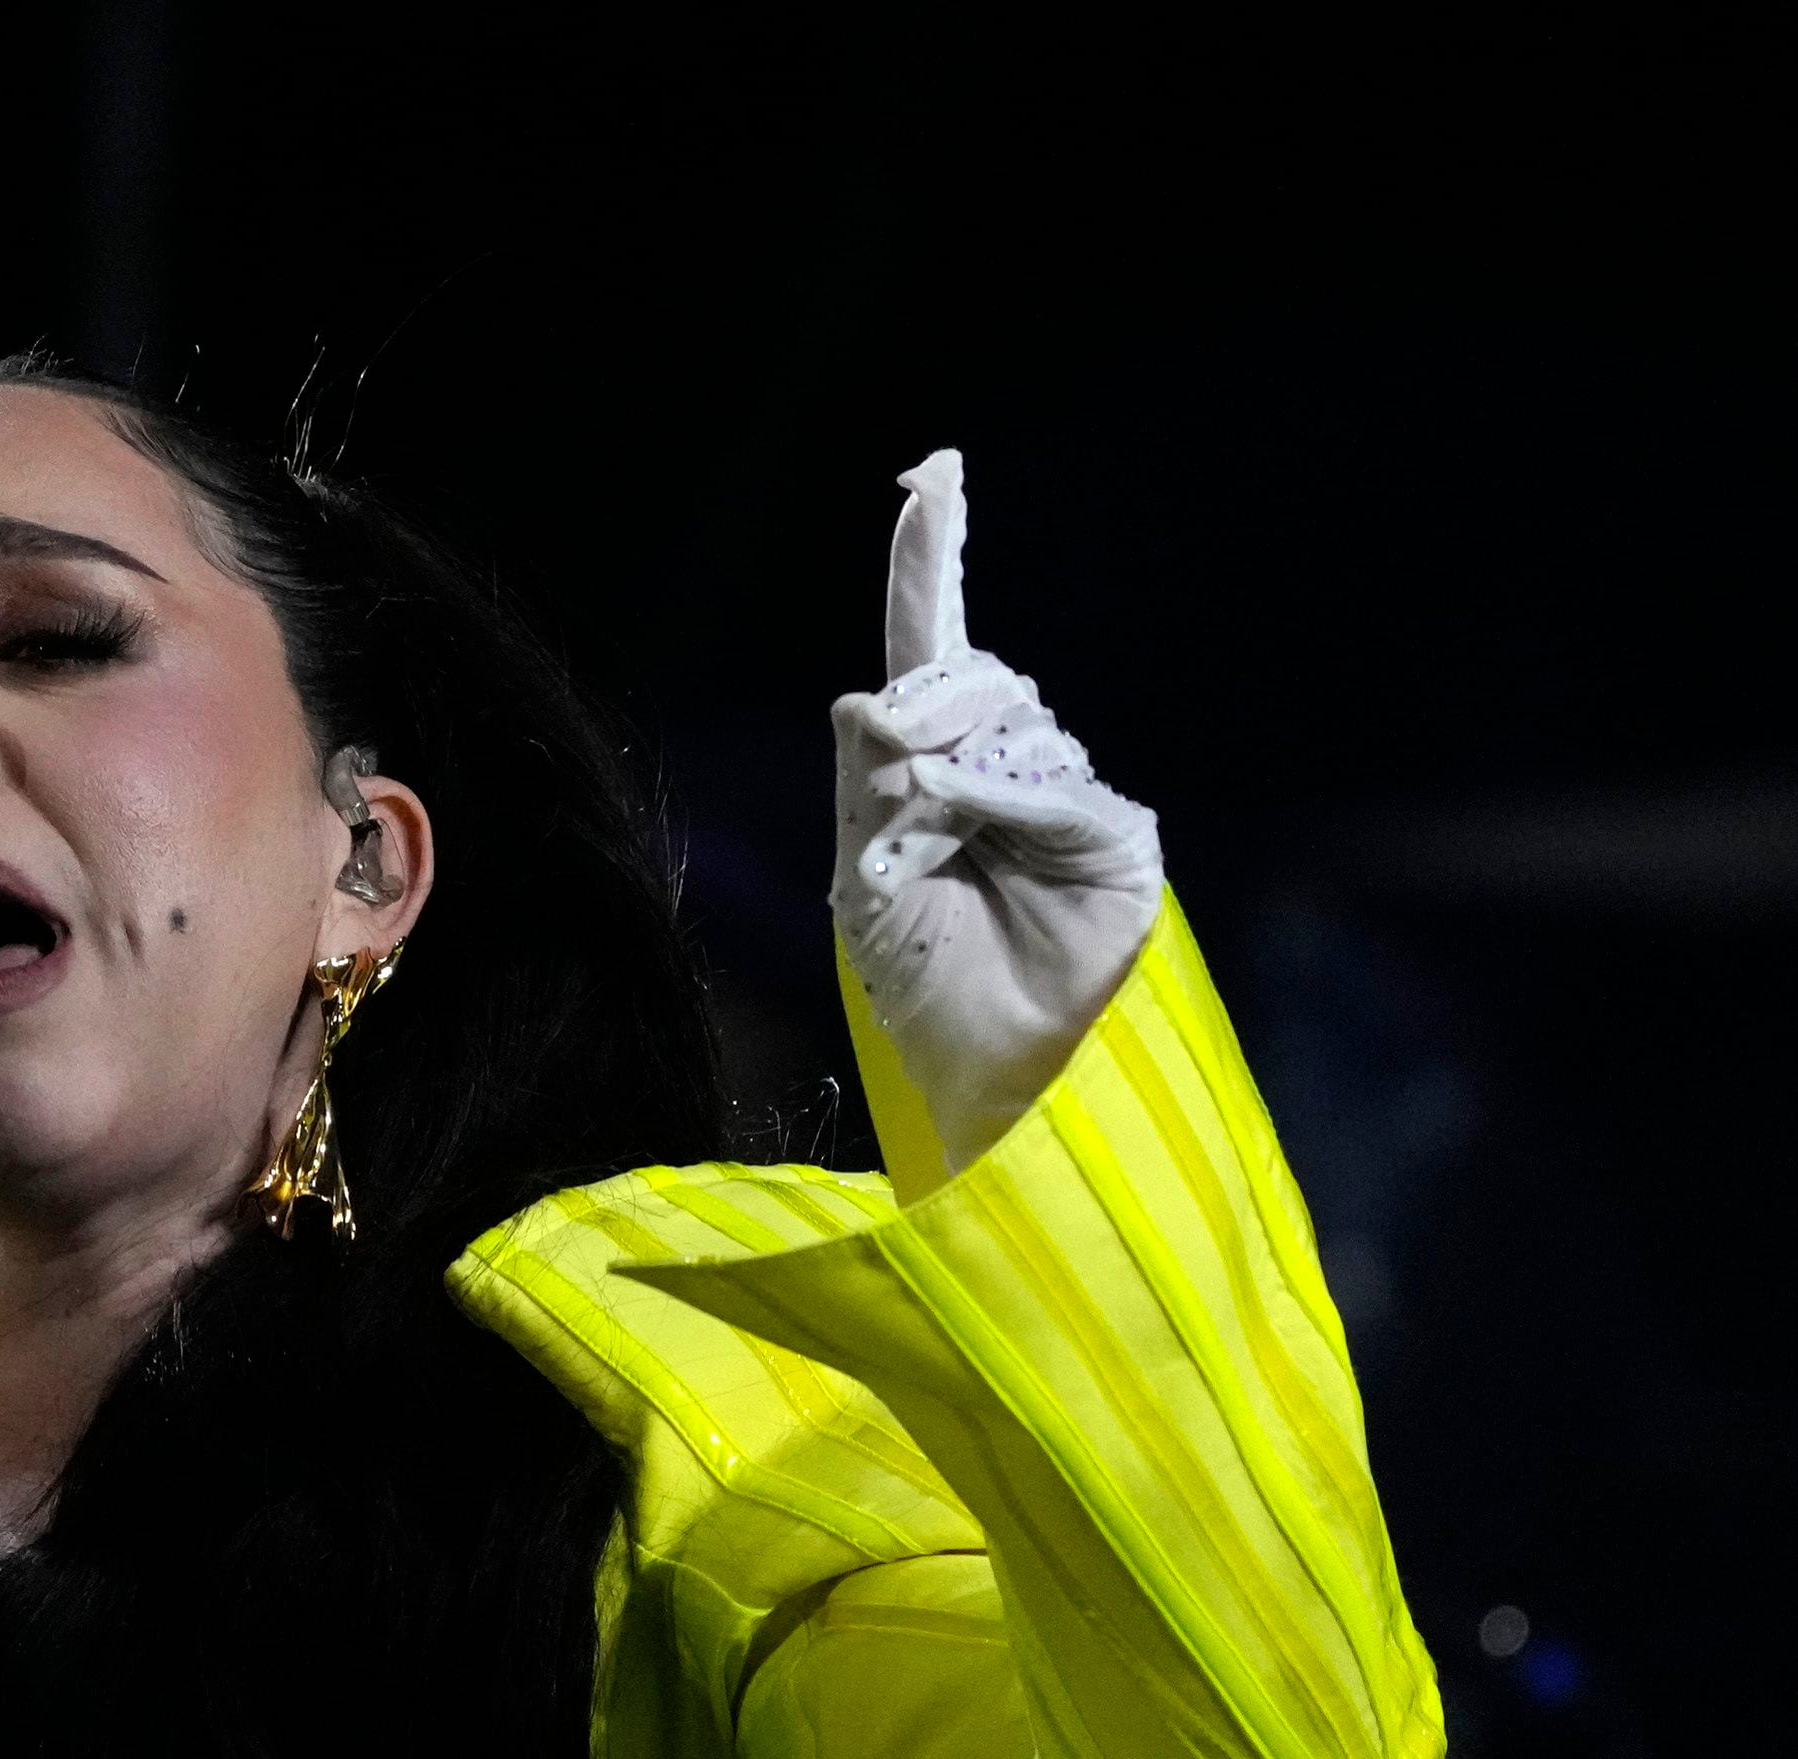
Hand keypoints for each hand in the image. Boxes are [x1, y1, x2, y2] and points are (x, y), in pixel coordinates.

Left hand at [830, 454, 1160, 1169]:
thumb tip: (867, 697)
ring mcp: (1067, 794)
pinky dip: (998, 796)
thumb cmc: (919, 979)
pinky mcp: (1114, 834)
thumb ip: (867, 782)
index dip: (932, 560)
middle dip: (922, 710)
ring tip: (922, 849)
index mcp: (937, 767)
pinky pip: (1052, 784)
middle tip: (893, 780)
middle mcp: (1008, 765)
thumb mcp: (864, 873)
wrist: (977, 1062)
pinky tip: (960, 813)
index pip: (935, 645)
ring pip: (1010, 723)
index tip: (932, 476)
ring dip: (947, 776)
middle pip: (972, 678)